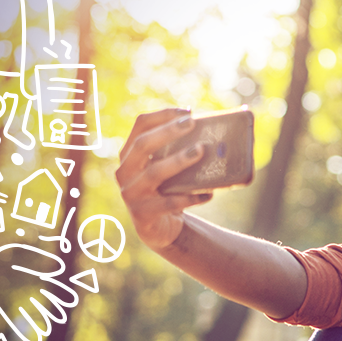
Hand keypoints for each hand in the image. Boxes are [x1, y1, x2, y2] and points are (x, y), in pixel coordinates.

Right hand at [115, 108, 210, 249]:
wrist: (159, 229)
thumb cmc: (167, 189)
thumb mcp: (167, 168)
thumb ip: (180, 149)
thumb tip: (217, 130)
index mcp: (129, 154)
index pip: (140, 125)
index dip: (162, 115)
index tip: (188, 111)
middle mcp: (124, 172)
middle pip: (143, 145)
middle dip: (168, 132)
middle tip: (192, 123)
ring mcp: (131, 194)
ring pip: (154, 173)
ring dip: (178, 160)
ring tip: (200, 151)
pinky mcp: (143, 215)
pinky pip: (169, 203)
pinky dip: (190, 197)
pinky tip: (208, 194)